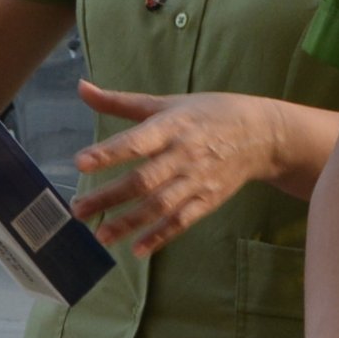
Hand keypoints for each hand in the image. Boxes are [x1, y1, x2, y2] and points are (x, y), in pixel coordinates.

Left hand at [68, 85, 281, 254]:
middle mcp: (183, 155)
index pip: (136, 141)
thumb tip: (81, 88)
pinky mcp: (208, 200)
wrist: (259, 134)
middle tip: (78, 210)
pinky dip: (160, 237)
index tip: (81, 163)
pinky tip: (137, 249)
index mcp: (171, 126)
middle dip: (110, 196)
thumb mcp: (165, 102)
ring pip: (160, 206)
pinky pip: (181, 221)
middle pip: (143, 180)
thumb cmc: (206, 114)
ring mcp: (196, 180)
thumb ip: (120, 101)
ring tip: (101, 235)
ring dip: (129, 223)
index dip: (108, 153)